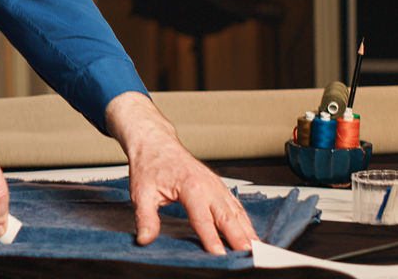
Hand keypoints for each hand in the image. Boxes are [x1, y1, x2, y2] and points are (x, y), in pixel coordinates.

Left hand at [106, 92, 257, 254]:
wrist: (155, 143)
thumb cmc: (150, 165)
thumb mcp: (141, 192)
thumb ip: (145, 218)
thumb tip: (145, 238)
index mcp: (190, 186)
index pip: (203, 219)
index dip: (212, 239)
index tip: (220, 255)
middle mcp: (207, 185)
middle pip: (227, 216)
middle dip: (239, 238)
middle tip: (249, 255)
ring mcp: (215, 184)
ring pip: (236, 211)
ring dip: (248, 231)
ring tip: (256, 249)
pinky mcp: (218, 185)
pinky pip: (236, 205)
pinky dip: (245, 221)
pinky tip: (250, 233)